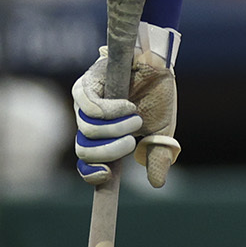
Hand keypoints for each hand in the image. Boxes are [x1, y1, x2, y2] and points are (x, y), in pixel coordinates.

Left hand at [72, 24, 181, 187]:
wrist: (160, 63)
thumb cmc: (158, 94)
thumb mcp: (162, 131)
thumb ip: (157, 155)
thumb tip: (157, 184)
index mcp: (103, 136)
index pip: (86, 162)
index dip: (91, 174)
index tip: (107, 177)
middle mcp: (88, 122)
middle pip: (84, 151)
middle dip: (111, 151)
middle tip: (133, 141)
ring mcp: (83, 105)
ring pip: (88, 132)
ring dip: (117, 130)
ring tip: (135, 118)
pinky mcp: (85, 87)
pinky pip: (91, 110)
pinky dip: (113, 113)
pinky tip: (128, 107)